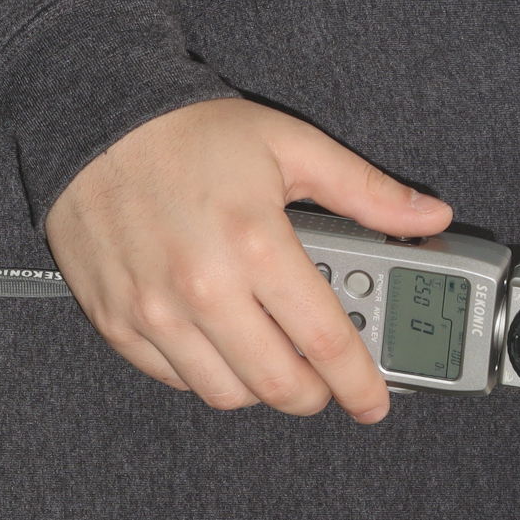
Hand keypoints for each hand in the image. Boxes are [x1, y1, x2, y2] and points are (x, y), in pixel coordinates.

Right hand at [43, 97, 451, 421]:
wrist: (91, 118)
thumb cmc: (188, 132)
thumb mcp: (291, 145)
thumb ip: (365, 191)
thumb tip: (428, 216)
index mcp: (258, 245)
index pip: (327, 342)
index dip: (361, 384)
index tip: (375, 401)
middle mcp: (204, 289)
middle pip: (278, 384)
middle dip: (315, 396)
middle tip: (326, 383)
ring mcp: (154, 312)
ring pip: (225, 393)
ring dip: (260, 388)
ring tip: (273, 359)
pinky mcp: (117, 321)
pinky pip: (173, 378)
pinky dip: (205, 374)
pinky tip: (221, 343)